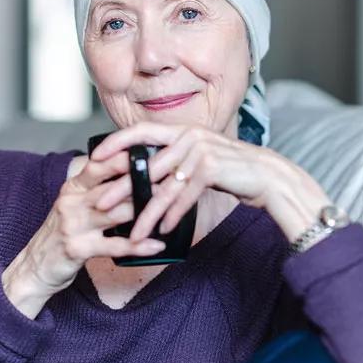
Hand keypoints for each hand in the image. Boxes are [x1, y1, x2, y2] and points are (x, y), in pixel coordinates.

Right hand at [2, 152, 164, 318]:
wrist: (36, 265)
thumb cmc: (62, 232)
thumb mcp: (74, 204)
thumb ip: (96, 189)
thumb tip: (130, 175)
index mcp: (73, 187)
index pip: (98, 164)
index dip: (123, 157)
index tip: (149, 151)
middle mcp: (71, 201)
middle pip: (111, 186)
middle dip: (141, 182)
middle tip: (169, 177)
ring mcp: (74, 224)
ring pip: (116, 213)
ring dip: (145, 211)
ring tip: (169, 207)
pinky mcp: (78, 248)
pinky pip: (115, 245)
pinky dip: (138, 246)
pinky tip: (156, 245)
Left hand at [90, 122, 331, 242]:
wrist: (268, 176)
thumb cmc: (231, 169)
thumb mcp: (199, 159)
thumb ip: (175, 162)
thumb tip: (146, 175)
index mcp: (181, 131)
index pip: (140, 132)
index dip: (115, 143)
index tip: (94, 158)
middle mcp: (188, 136)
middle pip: (145, 165)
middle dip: (120, 186)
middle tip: (100, 203)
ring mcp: (199, 150)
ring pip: (163, 187)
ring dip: (146, 213)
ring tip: (132, 231)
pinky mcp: (210, 168)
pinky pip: (184, 197)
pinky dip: (173, 216)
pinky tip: (163, 230)